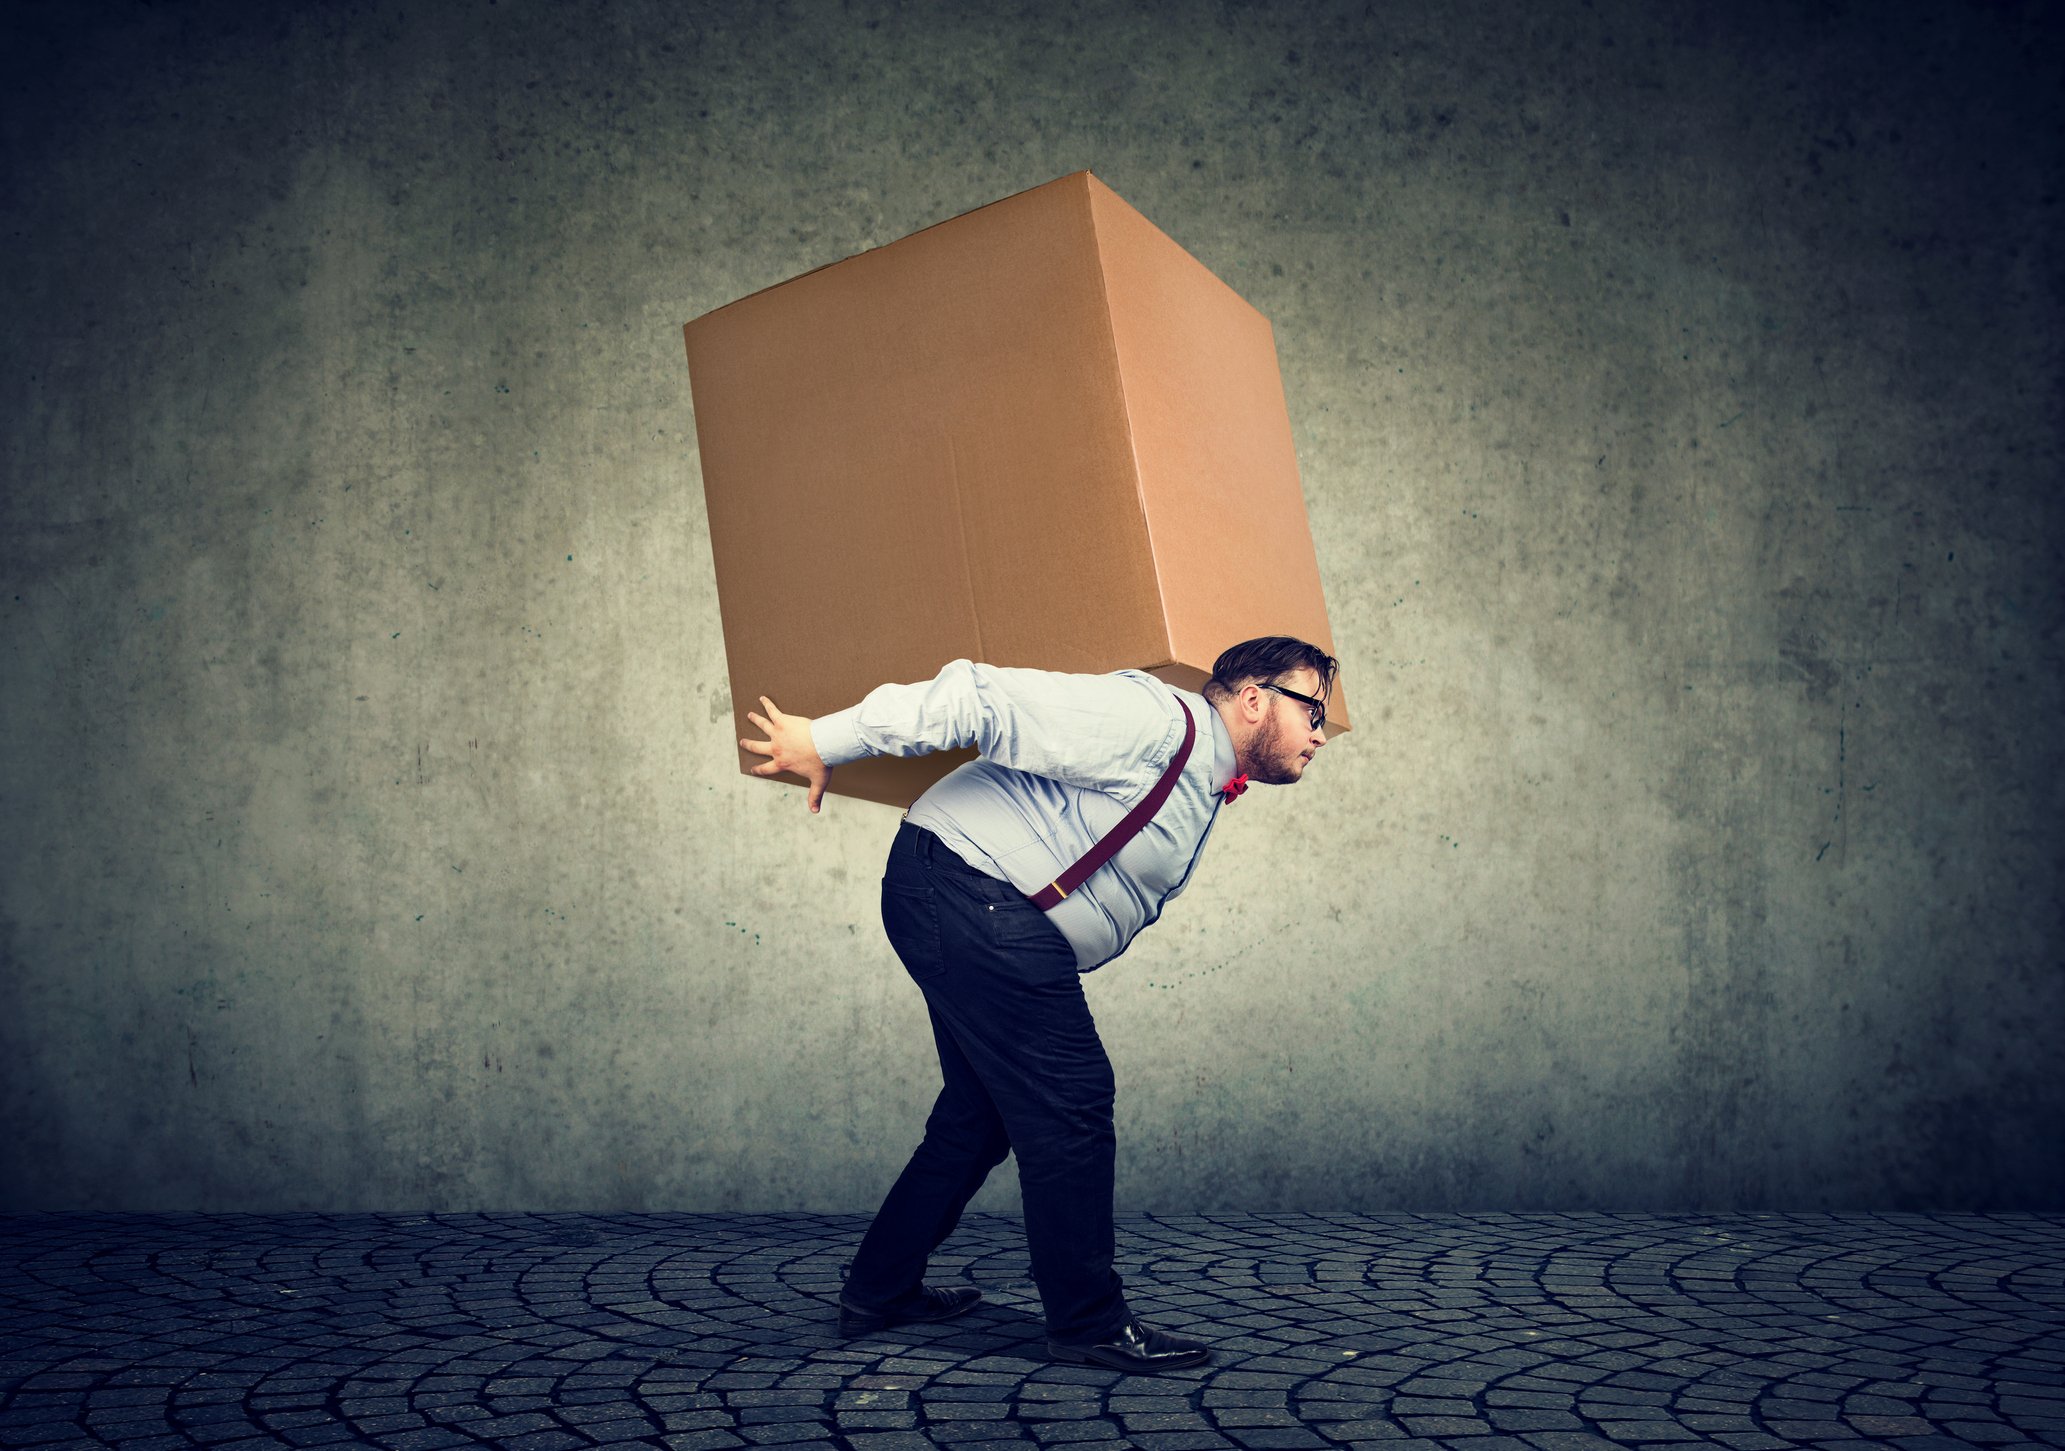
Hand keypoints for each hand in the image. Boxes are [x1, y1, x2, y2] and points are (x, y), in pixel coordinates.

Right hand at [741, 695, 832, 812]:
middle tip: (742, 742)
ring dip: (755, 720)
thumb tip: (815, 812)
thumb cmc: (821, 762)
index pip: (766, 769)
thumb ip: (814, 796)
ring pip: (762, 726)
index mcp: (782, 763)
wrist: (824, 744)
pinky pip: (772, 711)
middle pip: (758, 747)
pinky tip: (763, 698)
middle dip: (749, 744)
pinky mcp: (782, 721)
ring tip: (749, 715)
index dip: (758, 770)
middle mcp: (776, 748)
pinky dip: (767, 704)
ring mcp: (777, 734)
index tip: (752, 770)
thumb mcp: (818, 781)